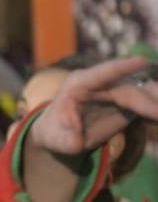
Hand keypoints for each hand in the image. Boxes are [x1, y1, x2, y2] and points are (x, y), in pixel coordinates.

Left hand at [29, 56, 157, 155]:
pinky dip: (154, 110)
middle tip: (157, 114)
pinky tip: (156, 118)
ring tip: (157, 116)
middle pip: (128, 90)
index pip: (102, 74)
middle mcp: (100, 83)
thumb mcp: (54, 138)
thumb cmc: (54, 132)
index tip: (142, 61)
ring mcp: (116, 90)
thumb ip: (66, 139)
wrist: (61, 133)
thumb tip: (77, 140)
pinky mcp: (127, 100)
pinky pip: (146, 104)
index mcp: (78, 84)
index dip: (122, 67)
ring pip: (142, 95)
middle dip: (147, 102)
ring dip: (155, 103)